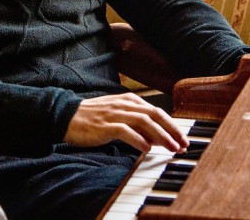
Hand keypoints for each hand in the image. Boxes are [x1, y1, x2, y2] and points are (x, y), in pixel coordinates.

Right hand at [64, 93, 188, 153]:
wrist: (66, 116)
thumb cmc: (92, 118)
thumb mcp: (117, 116)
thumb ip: (136, 124)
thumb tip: (155, 139)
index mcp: (129, 100)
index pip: (157, 111)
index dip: (173, 125)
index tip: (183, 139)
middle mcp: (124, 105)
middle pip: (155, 114)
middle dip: (172, 130)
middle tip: (183, 145)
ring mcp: (114, 114)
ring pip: (144, 122)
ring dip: (161, 136)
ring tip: (171, 148)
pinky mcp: (105, 126)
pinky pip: (126, 131)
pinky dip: (139, 140)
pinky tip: (147, 149)